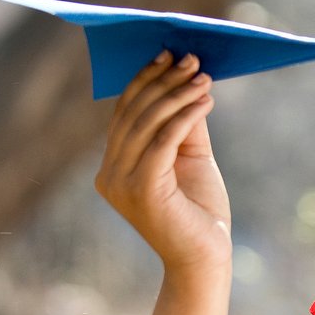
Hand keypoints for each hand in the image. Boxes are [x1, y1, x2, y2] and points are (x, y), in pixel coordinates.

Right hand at [95, 52, 230, 272]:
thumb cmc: (199, 213)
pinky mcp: (142, 190)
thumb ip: (183, 125)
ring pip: (148, 123)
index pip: (124, 114)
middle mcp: (109, 176)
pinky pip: (164, 141)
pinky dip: (185, 116)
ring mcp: (121, 184)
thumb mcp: (189, 159)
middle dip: (163, 81)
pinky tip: (205, 100)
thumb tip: (185, 80)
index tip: (169, 55)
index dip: (145, 80)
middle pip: (134, 114)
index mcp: (112, 168)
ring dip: (177, 94)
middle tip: (190, 58)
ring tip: (203, 76)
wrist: (206, 259)